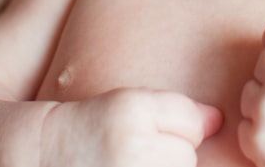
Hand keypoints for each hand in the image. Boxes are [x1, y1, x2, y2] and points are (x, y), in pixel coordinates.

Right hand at [41, 88, 222, 166]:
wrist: (46, 156)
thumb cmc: (96, 128)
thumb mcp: (130, 103)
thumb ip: (179, 110)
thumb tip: (219, 121)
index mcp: (132, 112)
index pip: (193, 124)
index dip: (175, 127)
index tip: (145, 131)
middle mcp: (131, 148)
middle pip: (187, 156)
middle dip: (168, 155)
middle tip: (131, 154)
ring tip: (128, 166)